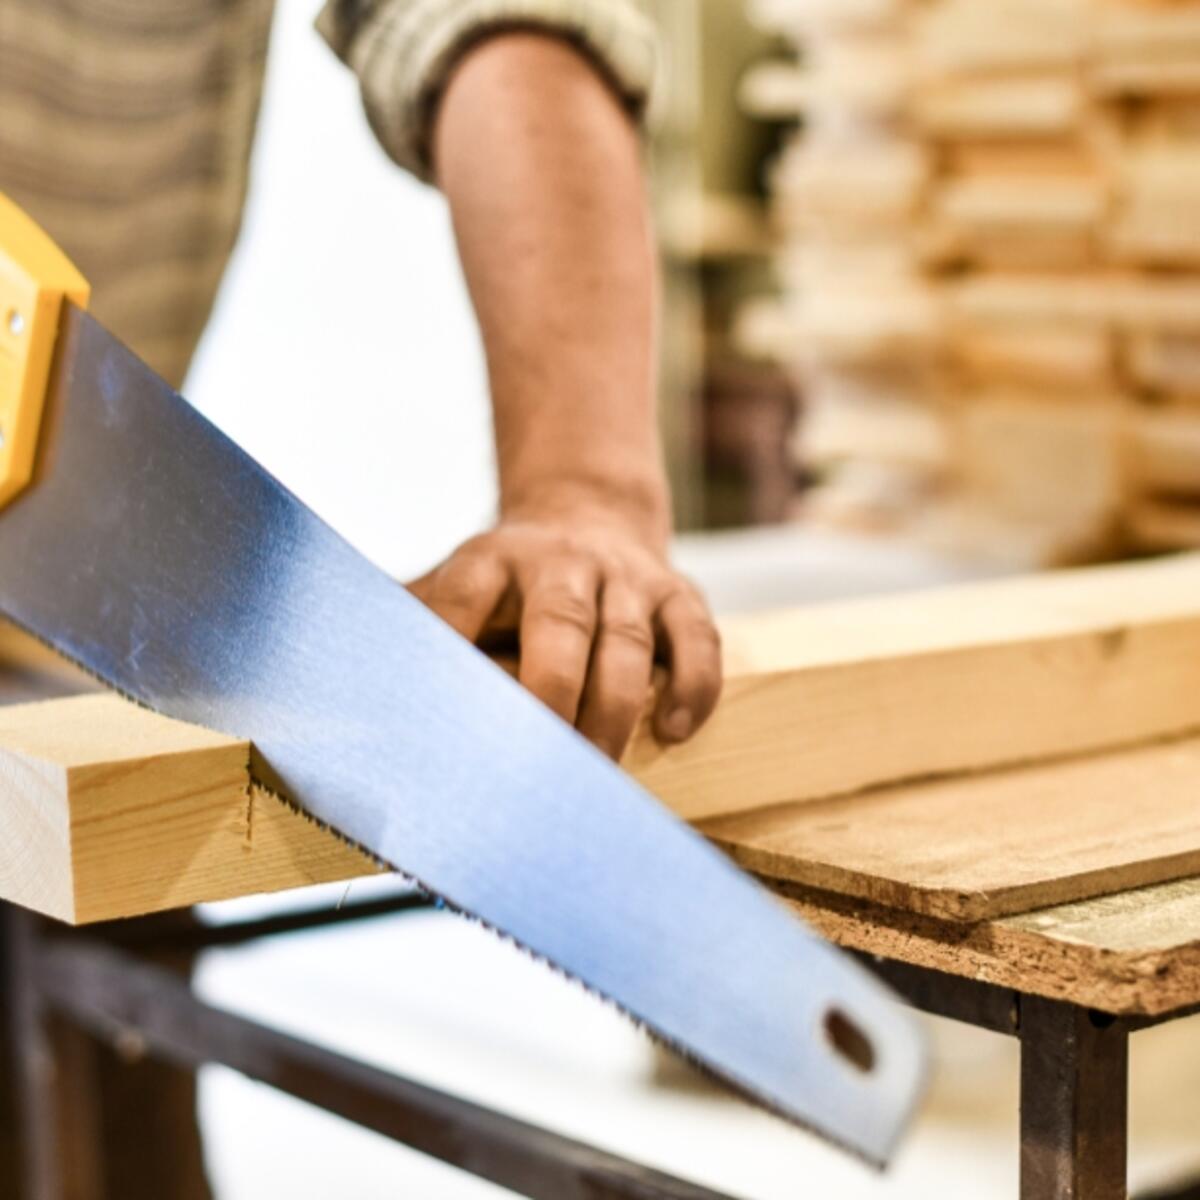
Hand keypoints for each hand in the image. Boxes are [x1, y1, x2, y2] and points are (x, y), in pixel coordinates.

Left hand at [408, 509, 721, 759]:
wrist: (588, 518)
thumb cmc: (505, 585)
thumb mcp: (453, 589)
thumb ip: (411, 634)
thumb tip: (318, 699)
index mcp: (489, 560)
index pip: (463, 596)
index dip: (450, 643)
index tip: (437, 711)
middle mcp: (560, 562)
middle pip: (560, 624)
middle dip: (551, 695)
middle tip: (539, 765)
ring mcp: (624, 576)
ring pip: (628, 643)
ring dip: (615, 712)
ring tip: (601, 773)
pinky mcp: (677, 592)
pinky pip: (697, 638)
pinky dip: (693, 686)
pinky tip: (673, 731)